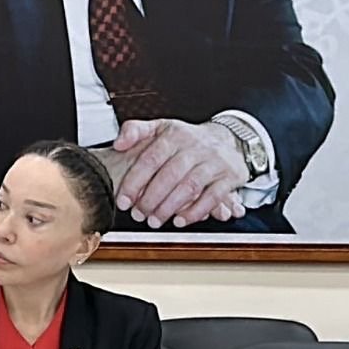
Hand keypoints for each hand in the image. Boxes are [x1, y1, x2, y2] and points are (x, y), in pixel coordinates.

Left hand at [111, 119, 248, 228]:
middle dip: (150, 199)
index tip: (123, 200)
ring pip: (190, 187)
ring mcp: (214, 161)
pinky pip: (213, 196)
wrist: (228, 139)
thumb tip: (118, 144)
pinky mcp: (230, 176)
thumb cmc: (188, 140)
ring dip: (169, 207)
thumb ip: (135, 131)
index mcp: (175, 134)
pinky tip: (180, 220)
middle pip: (170, 175)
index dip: (134, 182)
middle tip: (138, 215)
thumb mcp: (161, 128)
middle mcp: (195, 146)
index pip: (150, 159)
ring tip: (155, 220)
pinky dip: (195, 211)